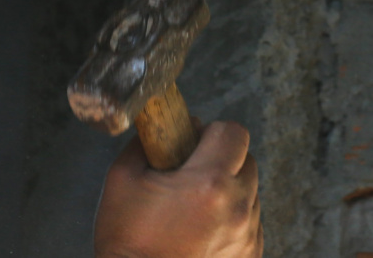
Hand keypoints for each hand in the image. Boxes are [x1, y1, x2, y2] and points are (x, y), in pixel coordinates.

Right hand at [94, 121, 262, 257]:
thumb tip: (167, 127)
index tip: (191, 143)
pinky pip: (250, 222)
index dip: (210, 132)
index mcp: (209, 182)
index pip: (233, 133)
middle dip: (221, 159)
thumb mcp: (122, 177)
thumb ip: (147, 143)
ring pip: (250, 192)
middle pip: (246, 160)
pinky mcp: (251, 255)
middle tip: (190, 174)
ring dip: (228, 190)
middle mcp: (238, 207)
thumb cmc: (127, 240)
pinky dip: (231, 218)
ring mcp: (248, 235)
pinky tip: (202, 229)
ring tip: (194, 207)